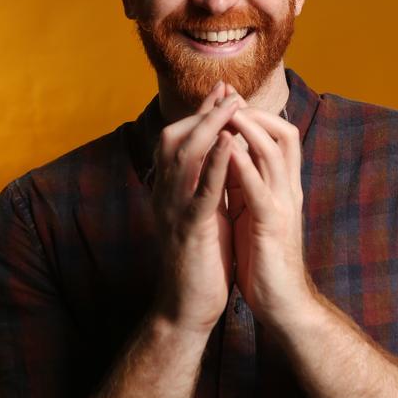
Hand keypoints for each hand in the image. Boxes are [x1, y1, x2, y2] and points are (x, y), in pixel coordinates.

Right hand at [152, 82, 238, 333]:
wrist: (187, 307)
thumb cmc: (200, 260)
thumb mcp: (204, 215)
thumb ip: (207, 185)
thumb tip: (223, 157)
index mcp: (169, 191)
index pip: (179, 140)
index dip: (201, 114)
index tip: (223, 90)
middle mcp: (165, 194)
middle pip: (176, 139)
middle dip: (205, 112)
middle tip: (228, 90)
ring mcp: (174, 210)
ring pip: (185, 157)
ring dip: (210, 126)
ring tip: (232, 105)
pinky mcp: (190, 229)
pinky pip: (201, 190)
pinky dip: (214, 163)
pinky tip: (229, 142)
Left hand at [226, 104, 315, 328]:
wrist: (283, 302)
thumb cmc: (265, 258)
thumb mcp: (256, 213)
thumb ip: (249, 186)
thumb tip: (232, 158)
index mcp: (282, 186)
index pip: (279, 136)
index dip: (257, 115)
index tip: (230, 102)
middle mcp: (288, 189)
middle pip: (284, 134)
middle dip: (256, 112)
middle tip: (229, 99)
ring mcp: (283, 205)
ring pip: (275, 153)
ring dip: (251, 130)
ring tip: (229, 112)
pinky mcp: (273, 225)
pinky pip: (261, 189)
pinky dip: (245, 166)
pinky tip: (228, 152)